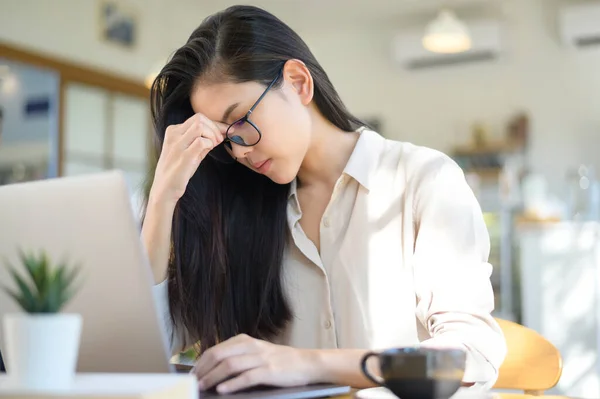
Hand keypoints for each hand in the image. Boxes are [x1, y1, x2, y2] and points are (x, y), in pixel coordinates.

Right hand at [149, 113, 228, 204]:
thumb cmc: (178, 171)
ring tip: (215, 145)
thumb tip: (220, 133)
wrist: (165, 189)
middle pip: (199, 118)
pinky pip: (201, 141)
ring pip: (200, 126)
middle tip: (220, 140)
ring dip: (212, 134)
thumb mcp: (188, 151)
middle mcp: (174, 135)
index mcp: (174, 131)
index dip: (214, 124)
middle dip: (215, 127)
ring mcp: (178, 145)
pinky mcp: (184, 156)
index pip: (197, 118)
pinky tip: (208, 151)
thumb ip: (202, 141)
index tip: (224, 132)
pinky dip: (209, 144)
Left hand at [192, 334, 319, 393]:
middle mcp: (251, 347)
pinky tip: (222, 390)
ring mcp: (260, 359)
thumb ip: (238, 356)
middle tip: (193, 382)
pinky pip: (247, 377)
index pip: (216, 349)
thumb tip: (213, 369)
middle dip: (203, 370)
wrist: (306, 363)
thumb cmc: (280, 360)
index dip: (201, 362)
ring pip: (230, 365)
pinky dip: (232, 384)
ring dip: (213, 377)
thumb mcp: (256, 352)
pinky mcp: (270, 372)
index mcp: (245, 341)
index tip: (191, 374)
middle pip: (219, 355)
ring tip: (203, 387)